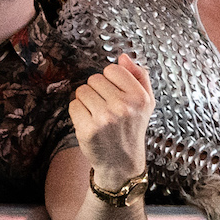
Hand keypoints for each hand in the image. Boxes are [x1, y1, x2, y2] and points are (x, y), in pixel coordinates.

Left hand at [70, 54, 153, 184]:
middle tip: (106, 108)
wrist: (122, 163)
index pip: (113, 69)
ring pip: (82, 91)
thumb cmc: (132, 130)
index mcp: (139, 97)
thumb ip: (139, 76)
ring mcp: (105, 118)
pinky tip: (90, 123)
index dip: (111, 80)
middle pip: (95, 78)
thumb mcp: (145, 103)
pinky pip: (74, 105)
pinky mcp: (88, 129)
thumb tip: (123, 57)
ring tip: (98, 115)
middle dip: (97, 91)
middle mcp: (123, 107)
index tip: (116, 94)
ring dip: (86, 101)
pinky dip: (78, 113)